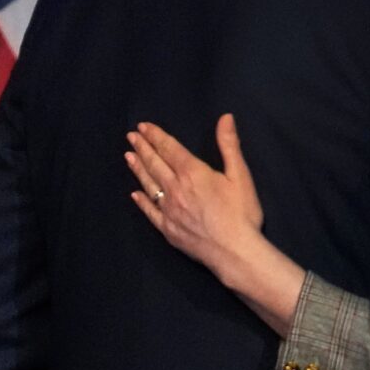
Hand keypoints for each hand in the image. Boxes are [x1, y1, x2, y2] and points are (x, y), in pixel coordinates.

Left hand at [126, 115, 264, 275]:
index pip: (170, 149)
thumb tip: (225, 118)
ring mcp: (168, 210)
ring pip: (149, 185)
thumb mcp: (240, 175)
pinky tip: (135, 194)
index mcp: (192, 173)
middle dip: (142, 148)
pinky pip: (150, 212)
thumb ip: (229, 145)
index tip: (143, 127)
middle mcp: (175, 189)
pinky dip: (141, 201)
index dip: (156, 136)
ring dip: (138, 169)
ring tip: (128, 157)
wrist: (234, 251)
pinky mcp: (167, 229)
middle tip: (131, 137)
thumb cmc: (241, 213)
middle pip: (155, 164)